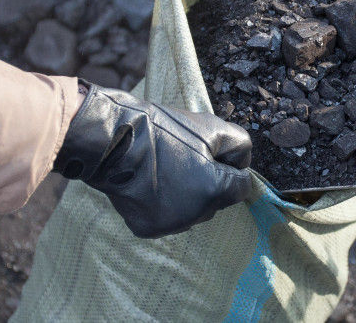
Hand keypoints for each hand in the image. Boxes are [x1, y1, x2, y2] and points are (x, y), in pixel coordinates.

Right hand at [53, 80, 252, 237]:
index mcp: (214, 190)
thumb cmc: (163, 130)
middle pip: (216, 202)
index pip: (241, 188)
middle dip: (208, 182)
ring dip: (187, 196)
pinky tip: (150, 185)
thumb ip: (241, 146)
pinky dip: (163, 205)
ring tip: (165, 171)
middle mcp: (195, 215)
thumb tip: (242, 165)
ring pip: (192, 212)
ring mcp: (170, 225)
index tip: (211, 155)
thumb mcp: (212, 126)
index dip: (229, 168)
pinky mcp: (147, 229)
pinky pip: (167, 219)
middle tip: (184, 158)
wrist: (112, 142)